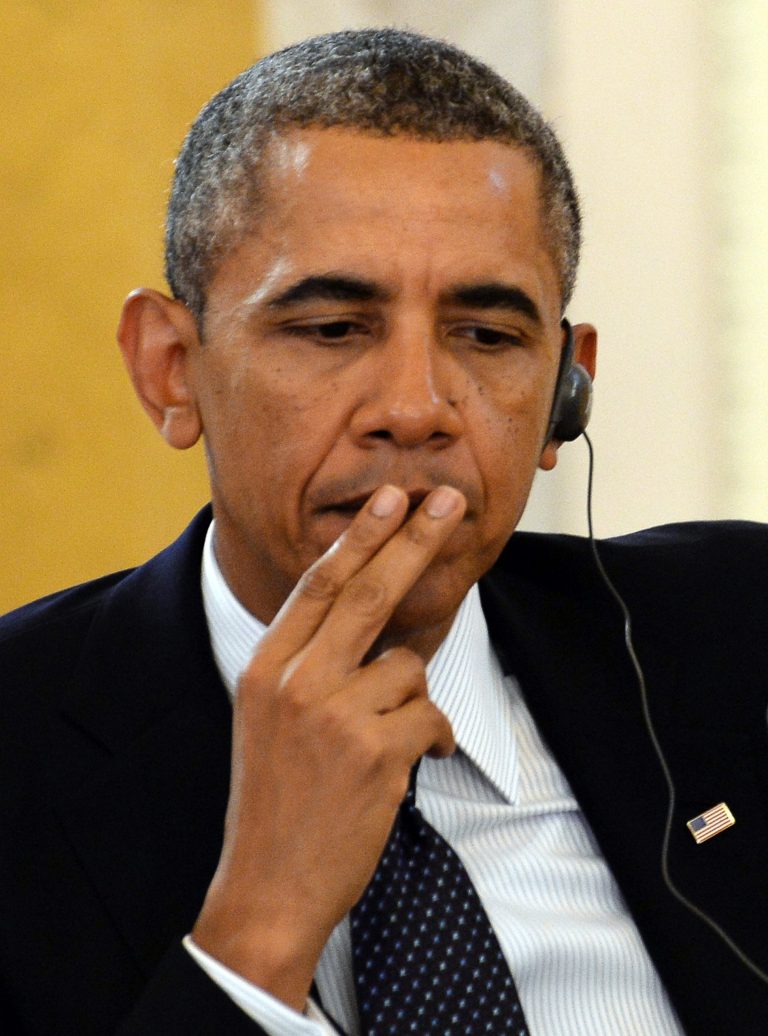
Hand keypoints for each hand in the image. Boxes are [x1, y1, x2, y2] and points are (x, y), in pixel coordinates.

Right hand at [192, 484, 463, 1009]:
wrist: (267, 885)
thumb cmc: (274, 801)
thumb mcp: (267, 719)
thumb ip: (306, 667)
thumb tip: (374, 626)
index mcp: (265, 669)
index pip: (319, 587)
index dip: (359, 538)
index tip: (388, 499)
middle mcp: (296, 682)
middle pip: (369, 595)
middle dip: (414, 540)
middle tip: (447, 501)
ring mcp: (335, 715)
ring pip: (409, 668)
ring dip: (412, 701)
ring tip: (387, 741)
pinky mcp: (376, 752)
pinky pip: (430, 715)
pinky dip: (432, 737)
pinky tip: (412, 762)